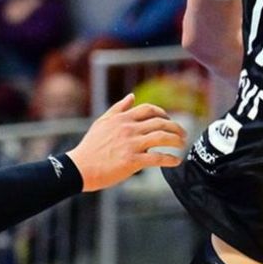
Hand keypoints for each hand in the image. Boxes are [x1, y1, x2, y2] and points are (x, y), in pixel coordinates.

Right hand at [66, 94, 188, 191]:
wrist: (79, 168)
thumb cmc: (90, 146)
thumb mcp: (102, 122)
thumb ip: (118, 108)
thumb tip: (132, 95)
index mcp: (122, 119)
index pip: (149, 110)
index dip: (163, 114)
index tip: (169, 121)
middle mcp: (128, 129)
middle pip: (160, 123)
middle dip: (176, 128)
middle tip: (183, 134)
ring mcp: (131, 145)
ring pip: (162, 138)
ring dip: (177, 140)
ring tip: (182, 145)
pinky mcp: (132, 161)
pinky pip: (157, 158)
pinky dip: (170, 159)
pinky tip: (176, 161)